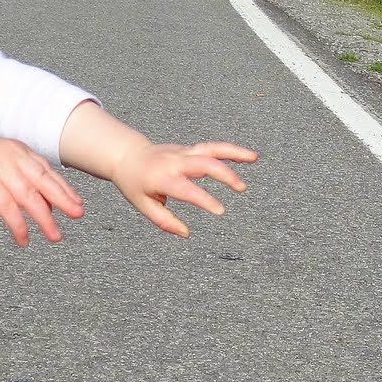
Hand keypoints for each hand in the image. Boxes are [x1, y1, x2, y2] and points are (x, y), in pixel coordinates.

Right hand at [0, 136, 84, 245]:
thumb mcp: (5, 163)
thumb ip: (26, 178)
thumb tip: (48, 205)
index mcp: (21, 152)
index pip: (48, 172)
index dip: (65, 189)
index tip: (78, 204)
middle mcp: (14, 159)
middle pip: (44, 182)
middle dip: (64, 200)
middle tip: (78, 214)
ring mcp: (0, 172)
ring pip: (30, 198)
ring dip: (45, 219)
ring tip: (55, 236)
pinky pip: (8, 209)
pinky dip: (18, 226)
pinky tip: (23, 239)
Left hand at [108, 139, 257, 237]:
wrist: (127, 156)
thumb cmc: (135, 183)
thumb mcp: (143, 204)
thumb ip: (164, 220)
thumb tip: (186, 233)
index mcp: (162, 178)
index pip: (186, 189)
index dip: (204, 199)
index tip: (221, 210)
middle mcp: (175, 162)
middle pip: (203, 163)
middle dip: (225, 174)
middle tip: (241, 188)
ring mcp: (183, 153)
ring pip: (211, 148)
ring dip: (233, 152)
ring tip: (254, 158)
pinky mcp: (189, 149)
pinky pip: (212, 148)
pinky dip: (229, 150)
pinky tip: (247, 156)